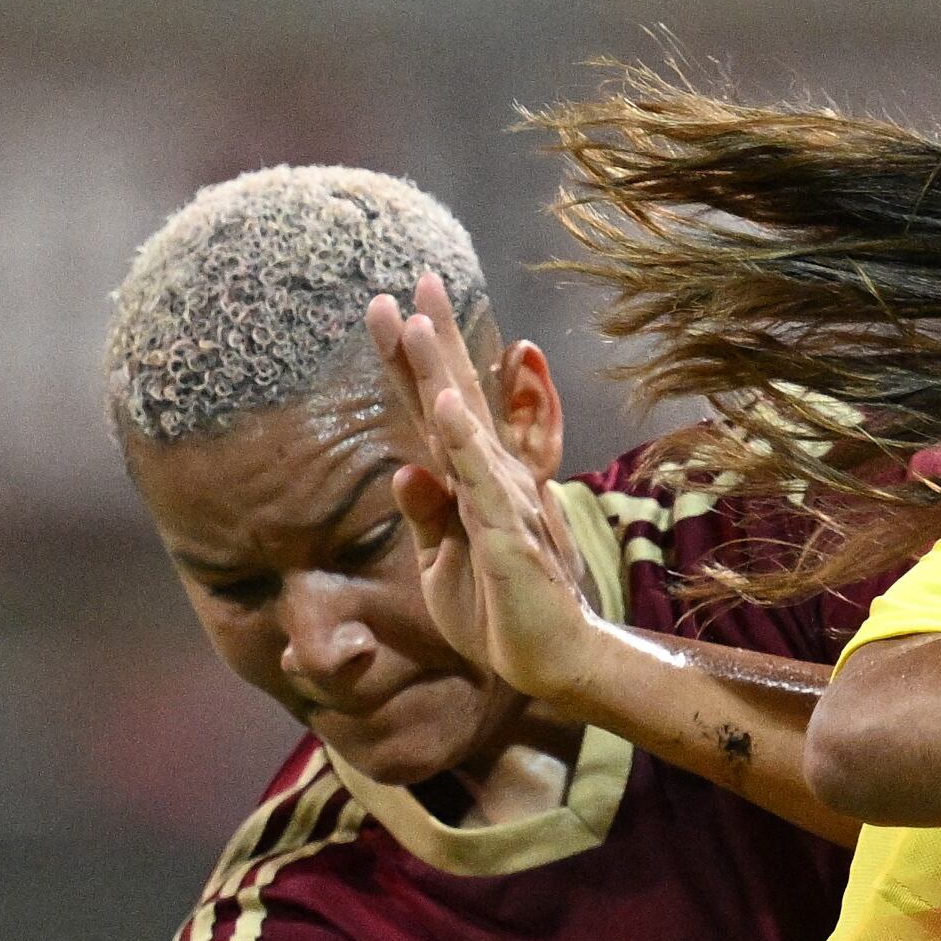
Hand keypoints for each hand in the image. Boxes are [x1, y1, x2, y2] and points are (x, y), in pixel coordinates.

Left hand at [365, 271, 601, 707]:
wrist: (549, 661)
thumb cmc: (500, 612)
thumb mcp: (444, 562)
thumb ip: (427, 515)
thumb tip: (405, 473)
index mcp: (472, 483)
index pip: (438, 411)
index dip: (415, 362)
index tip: (391, 309)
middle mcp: (493, 478)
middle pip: (458, 396)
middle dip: (437, 338)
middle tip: (418, 278)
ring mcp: (504, 500)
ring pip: (468, 426)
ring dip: (444, 372)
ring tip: (421, 320)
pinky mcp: (508, 534)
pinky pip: (481, 481)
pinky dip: (463, 442)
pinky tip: (445, 405)